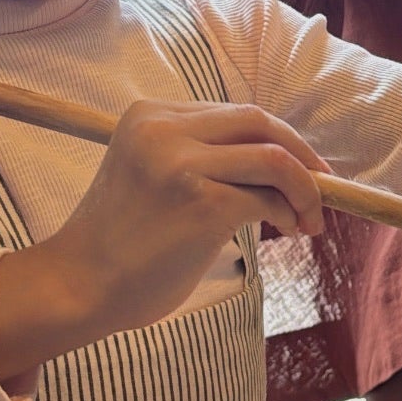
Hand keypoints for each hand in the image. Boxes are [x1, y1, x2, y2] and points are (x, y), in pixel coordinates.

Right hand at [0, 99, 325, 387]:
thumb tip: (278, 162)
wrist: (78, 286)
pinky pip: (268, 198)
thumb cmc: (121, 243)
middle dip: (302, 154)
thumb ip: (199, 156)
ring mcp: (181, 163)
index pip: (235, 114)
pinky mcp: (200, 202)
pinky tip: (289, 230)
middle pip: (259, 122)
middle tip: (324, 186)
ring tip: (311, 220)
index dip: (278, 138)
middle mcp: (162, 128)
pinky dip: (290, 212)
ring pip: (274, 158)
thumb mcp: (153, 175)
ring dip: (307, 189)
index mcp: (149, 115)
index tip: (304, 167)